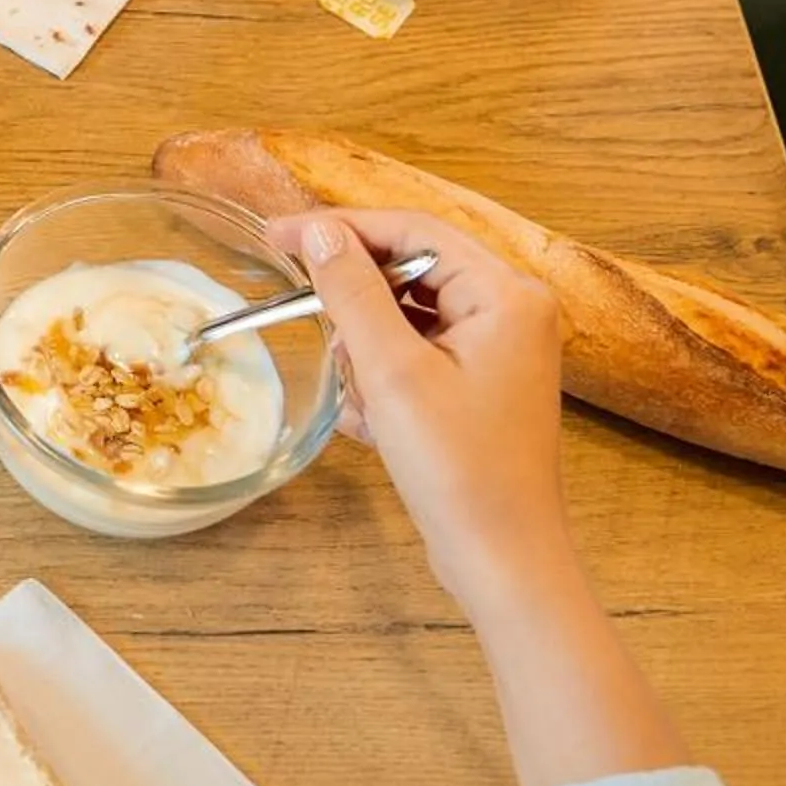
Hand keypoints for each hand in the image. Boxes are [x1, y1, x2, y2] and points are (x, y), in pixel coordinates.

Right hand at [273, 208, 691, 785]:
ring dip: (368, 350)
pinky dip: (384, 378)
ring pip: (406, 315)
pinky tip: (372, 421)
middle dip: (356, 305)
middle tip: (312, 329)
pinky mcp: (481, 383)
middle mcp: (512, 310)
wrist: (501, 557)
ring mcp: (499, 349)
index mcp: (506, 294)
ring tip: (362, 398)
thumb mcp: (391, 371)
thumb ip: (351, 290)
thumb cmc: (457, 466)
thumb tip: (317, 230)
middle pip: (410, 270)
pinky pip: (416, 353)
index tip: (273, 236)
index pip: (412, 230)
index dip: (338, 228)